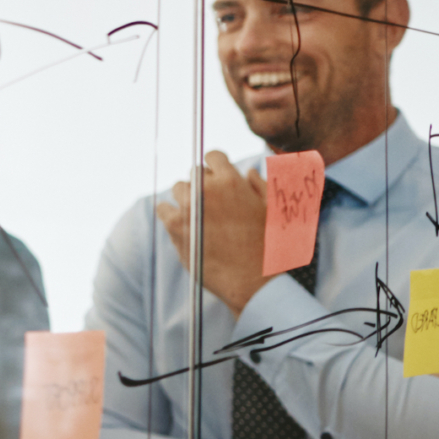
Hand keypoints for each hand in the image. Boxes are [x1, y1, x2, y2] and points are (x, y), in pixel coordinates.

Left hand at [157, 151, 270, 312]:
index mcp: (232, 181)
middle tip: (214, 204)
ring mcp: (189, 208)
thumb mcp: (275, 210)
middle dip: (204, 185)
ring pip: (178, 189)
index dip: (216, 167)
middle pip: (194, 173)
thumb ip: (260, 186)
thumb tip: (247, 171)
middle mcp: (207, 190)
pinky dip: (170, 214)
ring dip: (187, 198)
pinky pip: (163, 209)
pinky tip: (183, 223)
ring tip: (202, 216)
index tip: (218, 179)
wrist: (255, 282)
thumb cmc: (271, 246)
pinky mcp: (175, 227)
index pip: (212, 155)